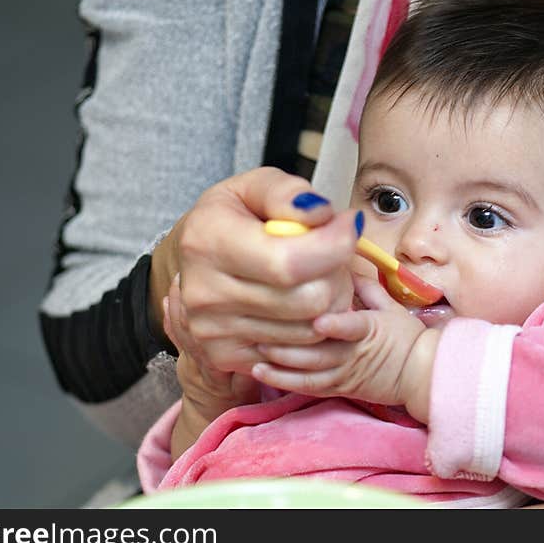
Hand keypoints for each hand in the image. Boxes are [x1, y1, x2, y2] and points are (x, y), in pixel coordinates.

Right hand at [149, 167, 358, 445]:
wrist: (196, 260)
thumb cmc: (234, 218)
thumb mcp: (253, 186)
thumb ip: (286, 192)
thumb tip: (321, 215)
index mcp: (208, 241)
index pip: (291, 262)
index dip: (335, 245)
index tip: (347, 224)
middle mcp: (204, 292)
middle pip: (310, 300)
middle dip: (336, 273)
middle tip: (331, 253)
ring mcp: (213, 331)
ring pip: (311, 328)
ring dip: (330, 301)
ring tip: (315, 276)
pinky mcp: (226, 356)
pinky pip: (297, 352)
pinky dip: (311, 326)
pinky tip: (301, 303)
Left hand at [252, 274, 439, 422]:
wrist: (420, 374)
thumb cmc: (405, 337)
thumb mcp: (390, 305)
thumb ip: (365, 285)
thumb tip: (340, 265)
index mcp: (370, 330)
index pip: (354, 327)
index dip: (337, 325)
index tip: (318, 321)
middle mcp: (354, 354)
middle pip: (320, 354)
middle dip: (290, 347)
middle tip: (261, 334)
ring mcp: (344, 374)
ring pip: (310, 375)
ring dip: (281, 368)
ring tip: (256, 358)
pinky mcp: (338, 389)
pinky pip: (309, 387)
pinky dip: (284, 382)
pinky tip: (262, 372)